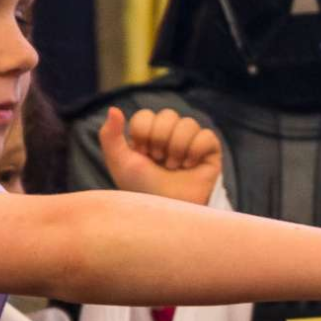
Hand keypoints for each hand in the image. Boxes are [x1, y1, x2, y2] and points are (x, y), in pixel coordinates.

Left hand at [97, 106, 223, 205]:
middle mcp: (170, 134)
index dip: (143, 133)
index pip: (146, 115)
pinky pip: (206, 136)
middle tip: (158, 160)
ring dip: (177, 147)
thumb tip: (113, 108)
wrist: (167, 212)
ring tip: (174, 167)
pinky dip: (195, 151)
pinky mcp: (210, 151)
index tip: (141, 155)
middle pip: (168, 114)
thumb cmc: (142, 189)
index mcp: (148, 134)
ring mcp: (191, 141)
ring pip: (188, 123)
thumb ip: (110, 136)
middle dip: (160, 139)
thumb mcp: (120, 163)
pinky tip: (189, 166)